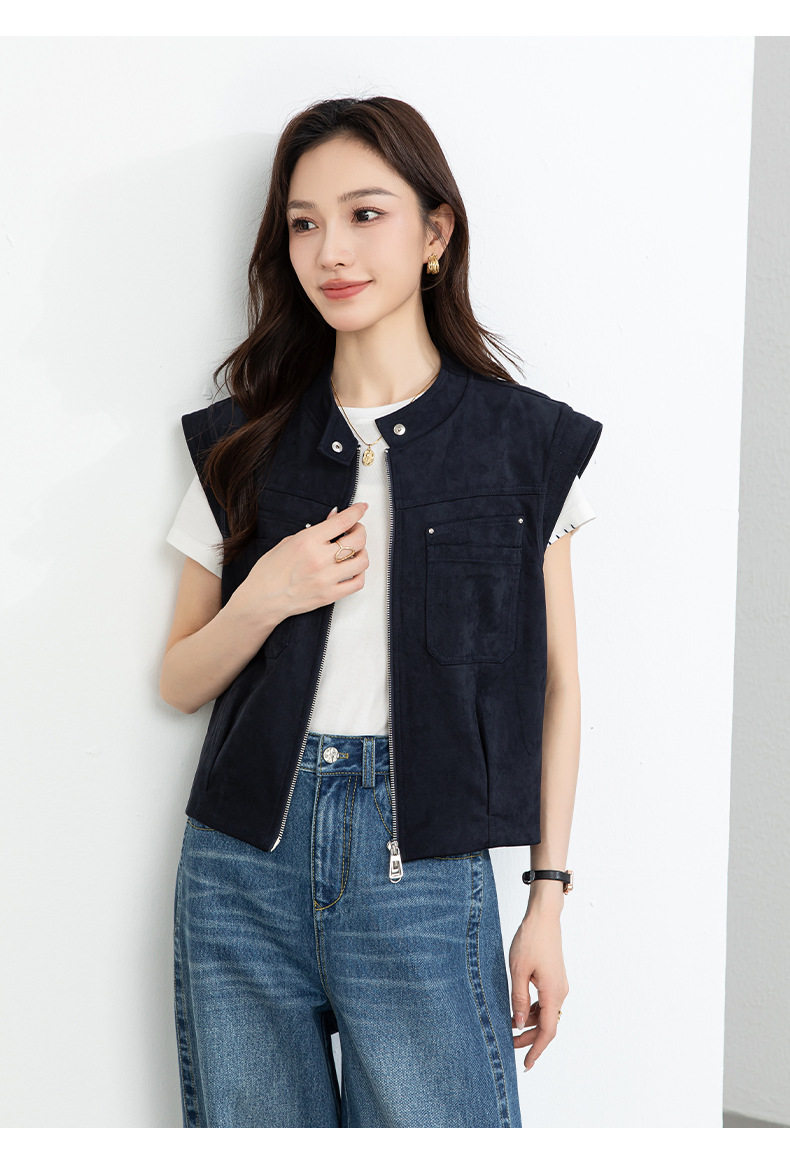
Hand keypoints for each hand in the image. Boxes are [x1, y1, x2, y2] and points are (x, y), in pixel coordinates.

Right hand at [233, 501, 369, 626]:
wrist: (262, 599)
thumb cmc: (270, 571)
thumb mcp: (288, 541)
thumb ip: (315, 531)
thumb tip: (334, 519)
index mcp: (307, 541)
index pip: (342, 521)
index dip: (357, 511)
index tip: (361, 508)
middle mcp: (319, 559)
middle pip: (357, 540)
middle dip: (360, 530)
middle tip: (355, 529)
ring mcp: (326, 579)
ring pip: (362, 561)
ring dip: (362, 552)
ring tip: (354, 550)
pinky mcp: (330, 595)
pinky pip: (357, 583)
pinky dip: (359, 573)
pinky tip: (352, 569)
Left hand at [508, 911, 568, 1071]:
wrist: (544, 917)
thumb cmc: (530, 940)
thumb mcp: (518, 971)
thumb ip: (518, 999)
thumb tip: (517, 1024)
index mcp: (553, 993)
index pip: (547, 1031)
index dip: (536, 1049)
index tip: (527, 1064)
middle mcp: (560, 992)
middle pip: (547, 1024)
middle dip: (529, 1038)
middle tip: (509, 1045)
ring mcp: (559, 985)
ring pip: (546, 1013)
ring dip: (530, 1023)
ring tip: (509, 1026)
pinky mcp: (555, 978)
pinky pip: (546, 1001)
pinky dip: (533, 1010)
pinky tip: (518, 1008)